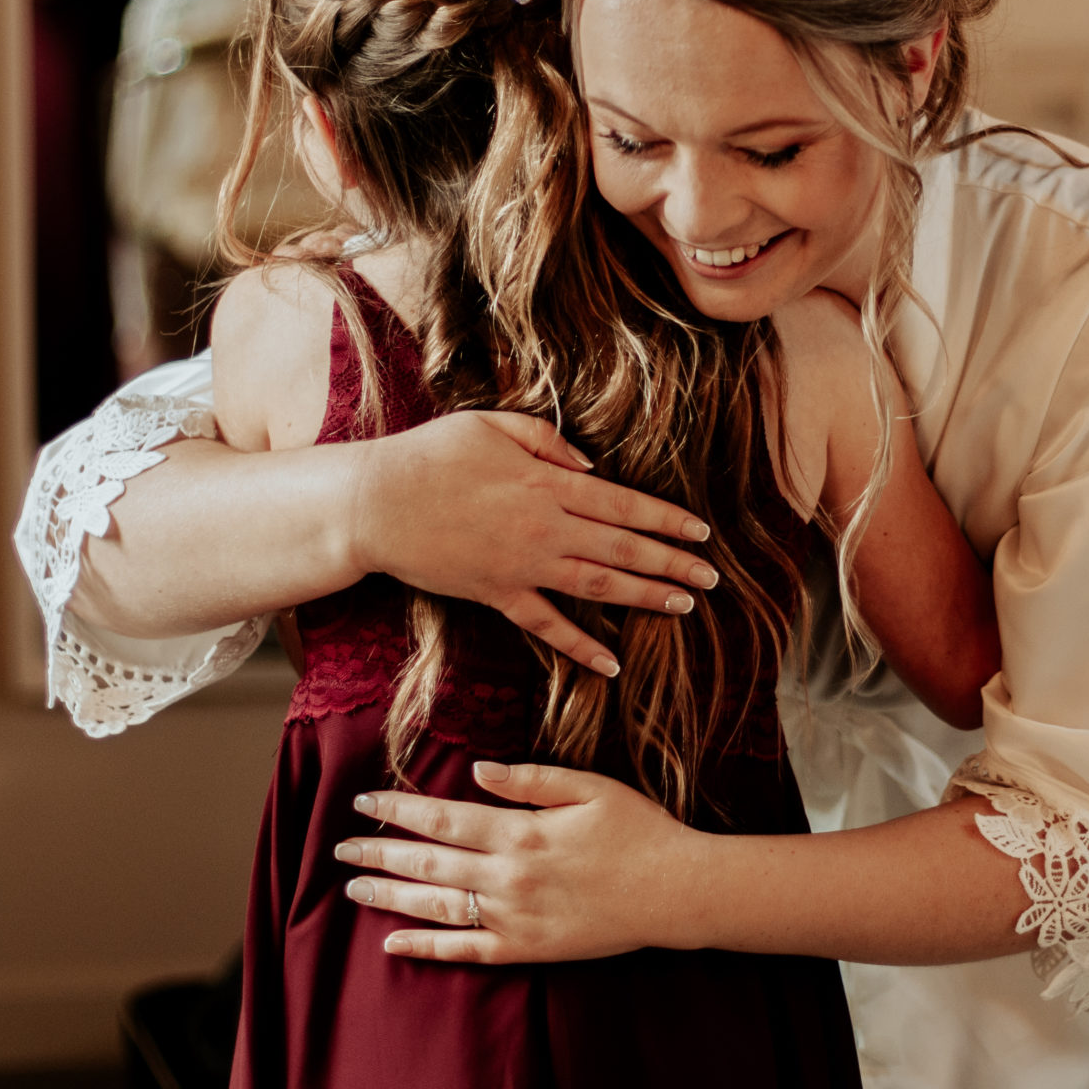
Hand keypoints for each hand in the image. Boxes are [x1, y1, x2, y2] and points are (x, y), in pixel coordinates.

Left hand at [334, 762, 702, 962]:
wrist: (676, 891)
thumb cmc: (638, 830)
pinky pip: (465, 952)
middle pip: (427, 862)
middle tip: (340, 848)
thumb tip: (475, 770)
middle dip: (379, 853)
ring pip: (436, 907)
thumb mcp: (589, 786)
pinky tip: (393, 944)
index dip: (397, 809)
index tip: (362, 802)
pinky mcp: (526, 950)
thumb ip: (530, 778)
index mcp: (520, 831)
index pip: (441, 817)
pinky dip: (425, 949)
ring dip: (390, 897)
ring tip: (353, 890)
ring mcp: (514, 918)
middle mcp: (508, 876)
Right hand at [349, 412, 718, 675]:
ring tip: (683, 608)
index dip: (666, 520)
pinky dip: (580, 648)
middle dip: (672, 565)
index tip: (701, 534)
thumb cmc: (431, 454)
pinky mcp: (496, 595)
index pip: (623, 503)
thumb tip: (593, 466)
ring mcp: (522, 565)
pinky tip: (612, 664)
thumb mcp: (492, 424)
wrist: (376, 503)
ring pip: (597, 587)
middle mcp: (544, 527)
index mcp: (547, 482)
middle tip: (712, 581)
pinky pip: (546, 626)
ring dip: (643, 599)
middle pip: (622, 549)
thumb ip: (548, 439)